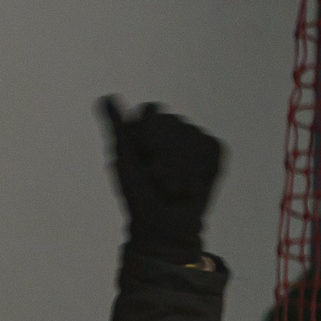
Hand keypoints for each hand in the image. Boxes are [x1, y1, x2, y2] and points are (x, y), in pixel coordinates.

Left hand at [100, 96, 223, 262]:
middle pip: (170, 122)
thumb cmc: (137, 193)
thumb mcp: (122, 159)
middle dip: (160, 154)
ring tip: (170, 185)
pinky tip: (189, 185)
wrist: (162, 223)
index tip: (140, 157)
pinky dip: (197, 171)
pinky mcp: (215, 150)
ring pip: (190, 136)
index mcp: (148, 127)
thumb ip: (116, 127)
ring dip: (177, 167)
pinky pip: (208, 149)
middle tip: (155, 177)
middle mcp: (174, 128)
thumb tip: (105, 96)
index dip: (145, 136)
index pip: (151, 111)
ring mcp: (196, 138)